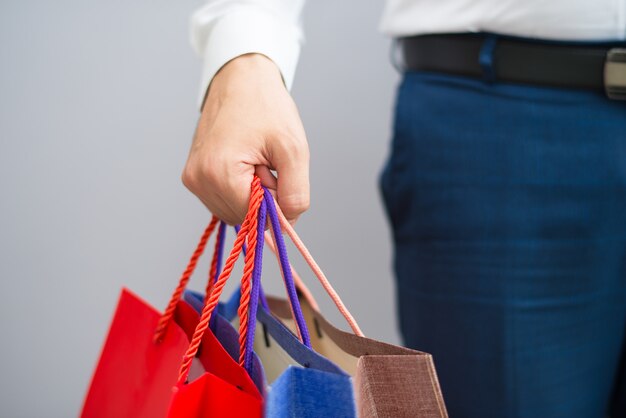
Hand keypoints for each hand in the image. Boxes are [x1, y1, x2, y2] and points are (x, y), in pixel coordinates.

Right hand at [183, 53, 309, 224]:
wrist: (240, 79)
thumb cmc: (267, 108)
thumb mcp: (294, 150)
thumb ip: (295, 194)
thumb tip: (286, 225)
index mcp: (218, 173)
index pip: (255, 217)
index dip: (276, 202)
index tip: (278, 171)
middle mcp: (198, 180)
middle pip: (244, 217)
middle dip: (263, 197)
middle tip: (267, 161)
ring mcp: (193, 179)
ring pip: (234, 212)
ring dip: (252, 194)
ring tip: (255, 159)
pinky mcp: (193, 177)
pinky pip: (224, 201)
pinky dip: (240, 189)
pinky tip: (244, 162)